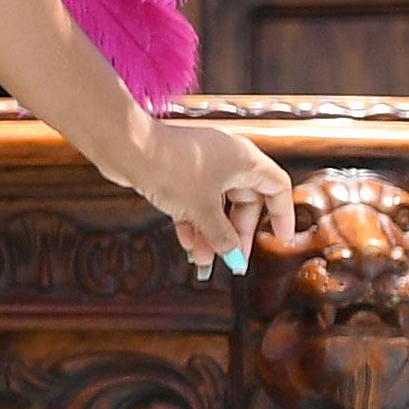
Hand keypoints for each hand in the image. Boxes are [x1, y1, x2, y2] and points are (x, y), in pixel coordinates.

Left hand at [111, 120, 296, 271]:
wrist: (125, 146)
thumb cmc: (172, 171)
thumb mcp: (202, 210)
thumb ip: (222, 236)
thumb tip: (235, 259)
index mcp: (245, 160)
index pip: (277, 187)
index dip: (283, 214)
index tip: (280, 239)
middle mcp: (227, 158)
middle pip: (245, 201)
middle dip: (236, 233)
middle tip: (232, 261)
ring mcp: (200, 164)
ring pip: (215, 204)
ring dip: (210, 233)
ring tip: (202, 262)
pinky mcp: (177, 170)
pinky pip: (194, 199)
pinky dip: (192, 220)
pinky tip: (187, 245)